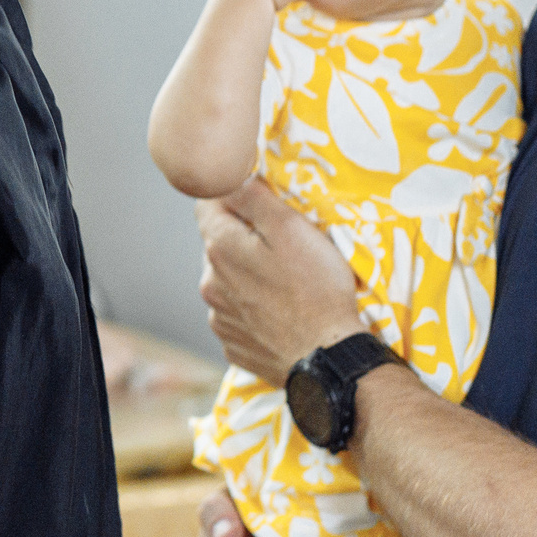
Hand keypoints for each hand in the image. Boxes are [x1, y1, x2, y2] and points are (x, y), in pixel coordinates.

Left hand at [199, 179, 366, 385]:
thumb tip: (230, 177)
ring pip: (228, 281)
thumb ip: (253, 197)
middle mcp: (209, 283)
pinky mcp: (233, 344)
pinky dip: (254, 309)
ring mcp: (219, 318)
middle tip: (284, 248)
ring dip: (248, 276)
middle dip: (244, 239)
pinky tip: (281, 312)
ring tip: (286, 284)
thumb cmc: (317, 289)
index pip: (207, 204)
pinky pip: (238, 314)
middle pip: (219, 244)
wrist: (329, 359)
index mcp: (219, 248)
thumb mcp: (291, 229)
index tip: (261, 202)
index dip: (234, 196)